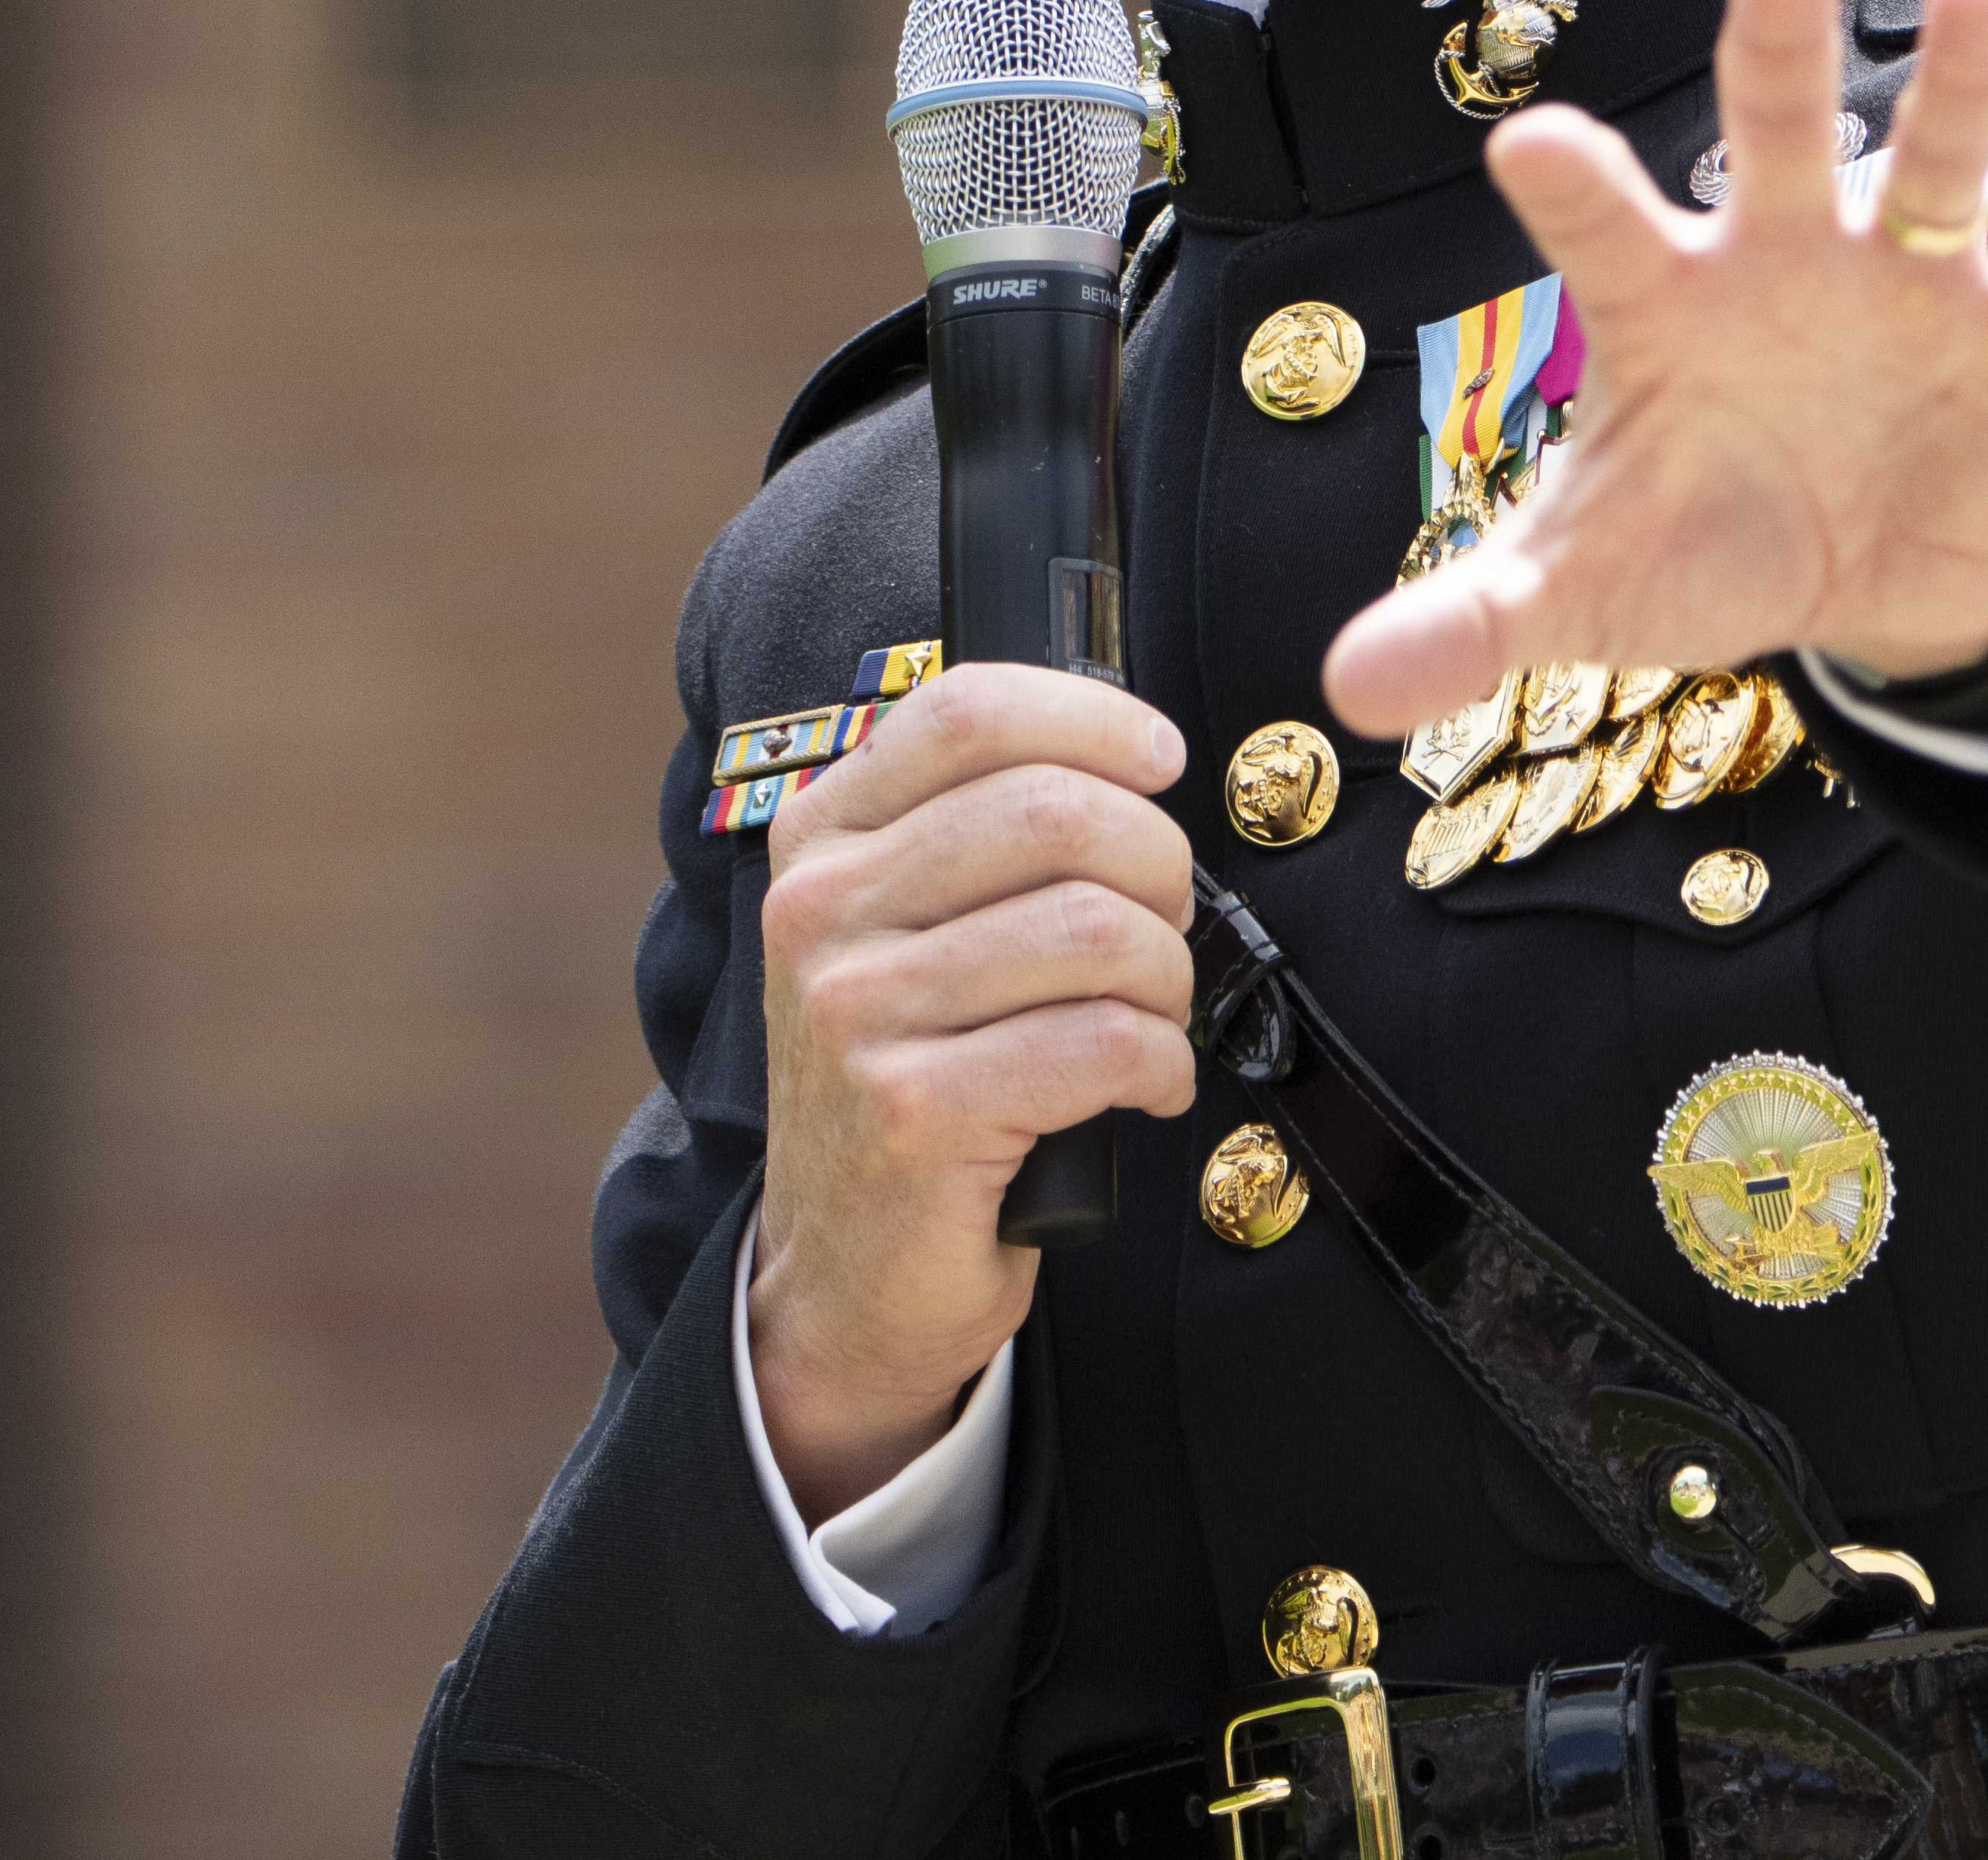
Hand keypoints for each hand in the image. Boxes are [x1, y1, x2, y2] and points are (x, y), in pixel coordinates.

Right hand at [743, 664, 1198, 1516]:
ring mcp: (856, 1012)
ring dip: (1167, 977)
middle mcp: (820, 912)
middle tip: (1166, 929)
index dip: (1093, 718)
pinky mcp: (912, 1112)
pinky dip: (1161, 1062)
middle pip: (1055, 811)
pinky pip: (1102, 1041)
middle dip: (1157, 866)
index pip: (967, 710)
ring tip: (1153, 1017)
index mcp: (822, 840)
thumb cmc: (917, 1083)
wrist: (845, 1277)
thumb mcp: (913, 932)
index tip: (1162, 761)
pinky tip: (1149, 1085)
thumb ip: (982, 831)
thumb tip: (1131, 753)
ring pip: (1094, 928)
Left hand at [1320, 0, 1987, 730]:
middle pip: (1775, 140)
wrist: (1866, 574)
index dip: (1576, 187)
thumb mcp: (1592, 593)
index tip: (1533, 139)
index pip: (1608, 230)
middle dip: (1775, 60)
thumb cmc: (1712, 538)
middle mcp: (1790, 259)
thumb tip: (1335, 687)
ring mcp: (1917, 285)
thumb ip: (1476, 620)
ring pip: (1940, 162)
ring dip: (1967, 85)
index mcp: (1671, 306)